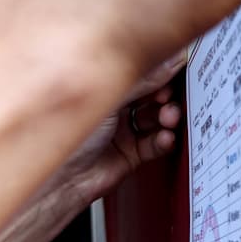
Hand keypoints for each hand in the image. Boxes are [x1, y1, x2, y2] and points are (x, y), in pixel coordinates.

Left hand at [52, 52, 186, 203]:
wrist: (62, 180)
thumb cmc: (68, 135)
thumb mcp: (109, 98)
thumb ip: (143, 81)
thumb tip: (170, 61)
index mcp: (100, 87)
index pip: (137, 73)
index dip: (158, 71)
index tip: (178, 68)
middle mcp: (110, 108)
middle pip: (150, 95)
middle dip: (165, 95)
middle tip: (169, 97)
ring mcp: (120, 131)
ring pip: (155, 119)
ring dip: (167, 118)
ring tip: (168, 118)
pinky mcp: (128, 154)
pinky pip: (153, 143)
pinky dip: (162, 140)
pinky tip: (163, 138)